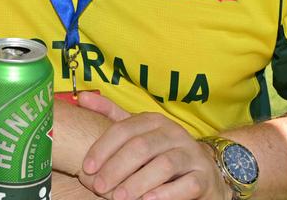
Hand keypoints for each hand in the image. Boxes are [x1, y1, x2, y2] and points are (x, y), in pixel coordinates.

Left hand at [77, 92, 228, 199]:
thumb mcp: (138, 132)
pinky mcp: (204, 177)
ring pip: (164, 165)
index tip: (87, 168)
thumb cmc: (162, 152)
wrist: (204, 171)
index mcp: (154, 121)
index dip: (103, 148)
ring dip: (138, 182)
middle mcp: (174, 133)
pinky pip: (187, 184)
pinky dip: (166, 193)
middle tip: (99, 187)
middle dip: (116, 168)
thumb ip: (112, 115)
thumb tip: (82, 97)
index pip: (124, 129)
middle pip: (141, 146)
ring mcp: (191, 154)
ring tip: (119, 197)